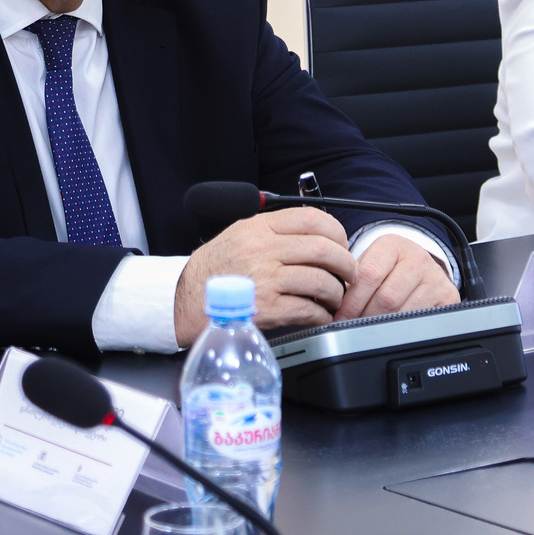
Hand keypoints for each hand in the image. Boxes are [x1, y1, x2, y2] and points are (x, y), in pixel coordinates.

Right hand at [174, 207, 357, 344]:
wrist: (184, 300)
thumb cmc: (214, 269)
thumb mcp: (240, 234)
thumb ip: (274, 230)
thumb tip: (316, 234)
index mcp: (259, 227)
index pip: (312, 219)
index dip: (337, 232)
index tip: (343, 244)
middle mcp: (263, 249)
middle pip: (324, 250)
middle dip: (345, 264)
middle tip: (349, 274)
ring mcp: (265, 279)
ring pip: (321, 281)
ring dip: (336, 292)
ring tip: (334, 297)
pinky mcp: (266, 309)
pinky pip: (309, 309)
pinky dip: (321, 314)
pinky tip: (320, 315)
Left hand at [334, 235, 460, 320]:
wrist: (420, 270)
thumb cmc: (388, 271)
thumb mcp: (369, 266)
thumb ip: (350, 280)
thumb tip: (326, 307)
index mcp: (392, 245)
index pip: (368, 275)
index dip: (350, 301)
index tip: (339, 318)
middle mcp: (417, 257)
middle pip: (386, 297)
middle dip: (364, 318)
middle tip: (351, 330)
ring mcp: (434, 277)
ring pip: (403, 311)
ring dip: (381, 327)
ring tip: (367, 332)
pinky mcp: (447, 296)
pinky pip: (421, 320)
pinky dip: (403, 329)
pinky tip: (392, 330)